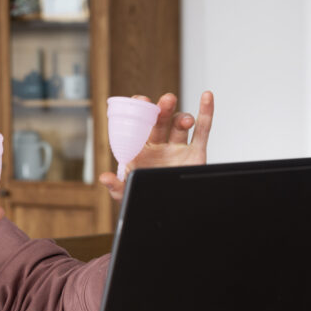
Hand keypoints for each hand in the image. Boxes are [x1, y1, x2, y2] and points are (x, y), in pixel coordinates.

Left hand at [98, 90, 214, 200]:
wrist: (169, 212)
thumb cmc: (146, 200)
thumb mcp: (128, 195)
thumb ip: (116, 187)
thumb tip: (104, 177)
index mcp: (140, 150)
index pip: (138, 125)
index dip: (140, 110)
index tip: (141, 100)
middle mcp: (159, 146)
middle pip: (160, 121)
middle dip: (163, 109)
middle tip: (166, 101)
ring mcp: (177, 148)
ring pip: (180, 125)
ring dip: (183, 117)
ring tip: (185, 121)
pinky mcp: (196, 154)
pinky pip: (202, 131)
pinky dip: (205, 113)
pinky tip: (206, 97)